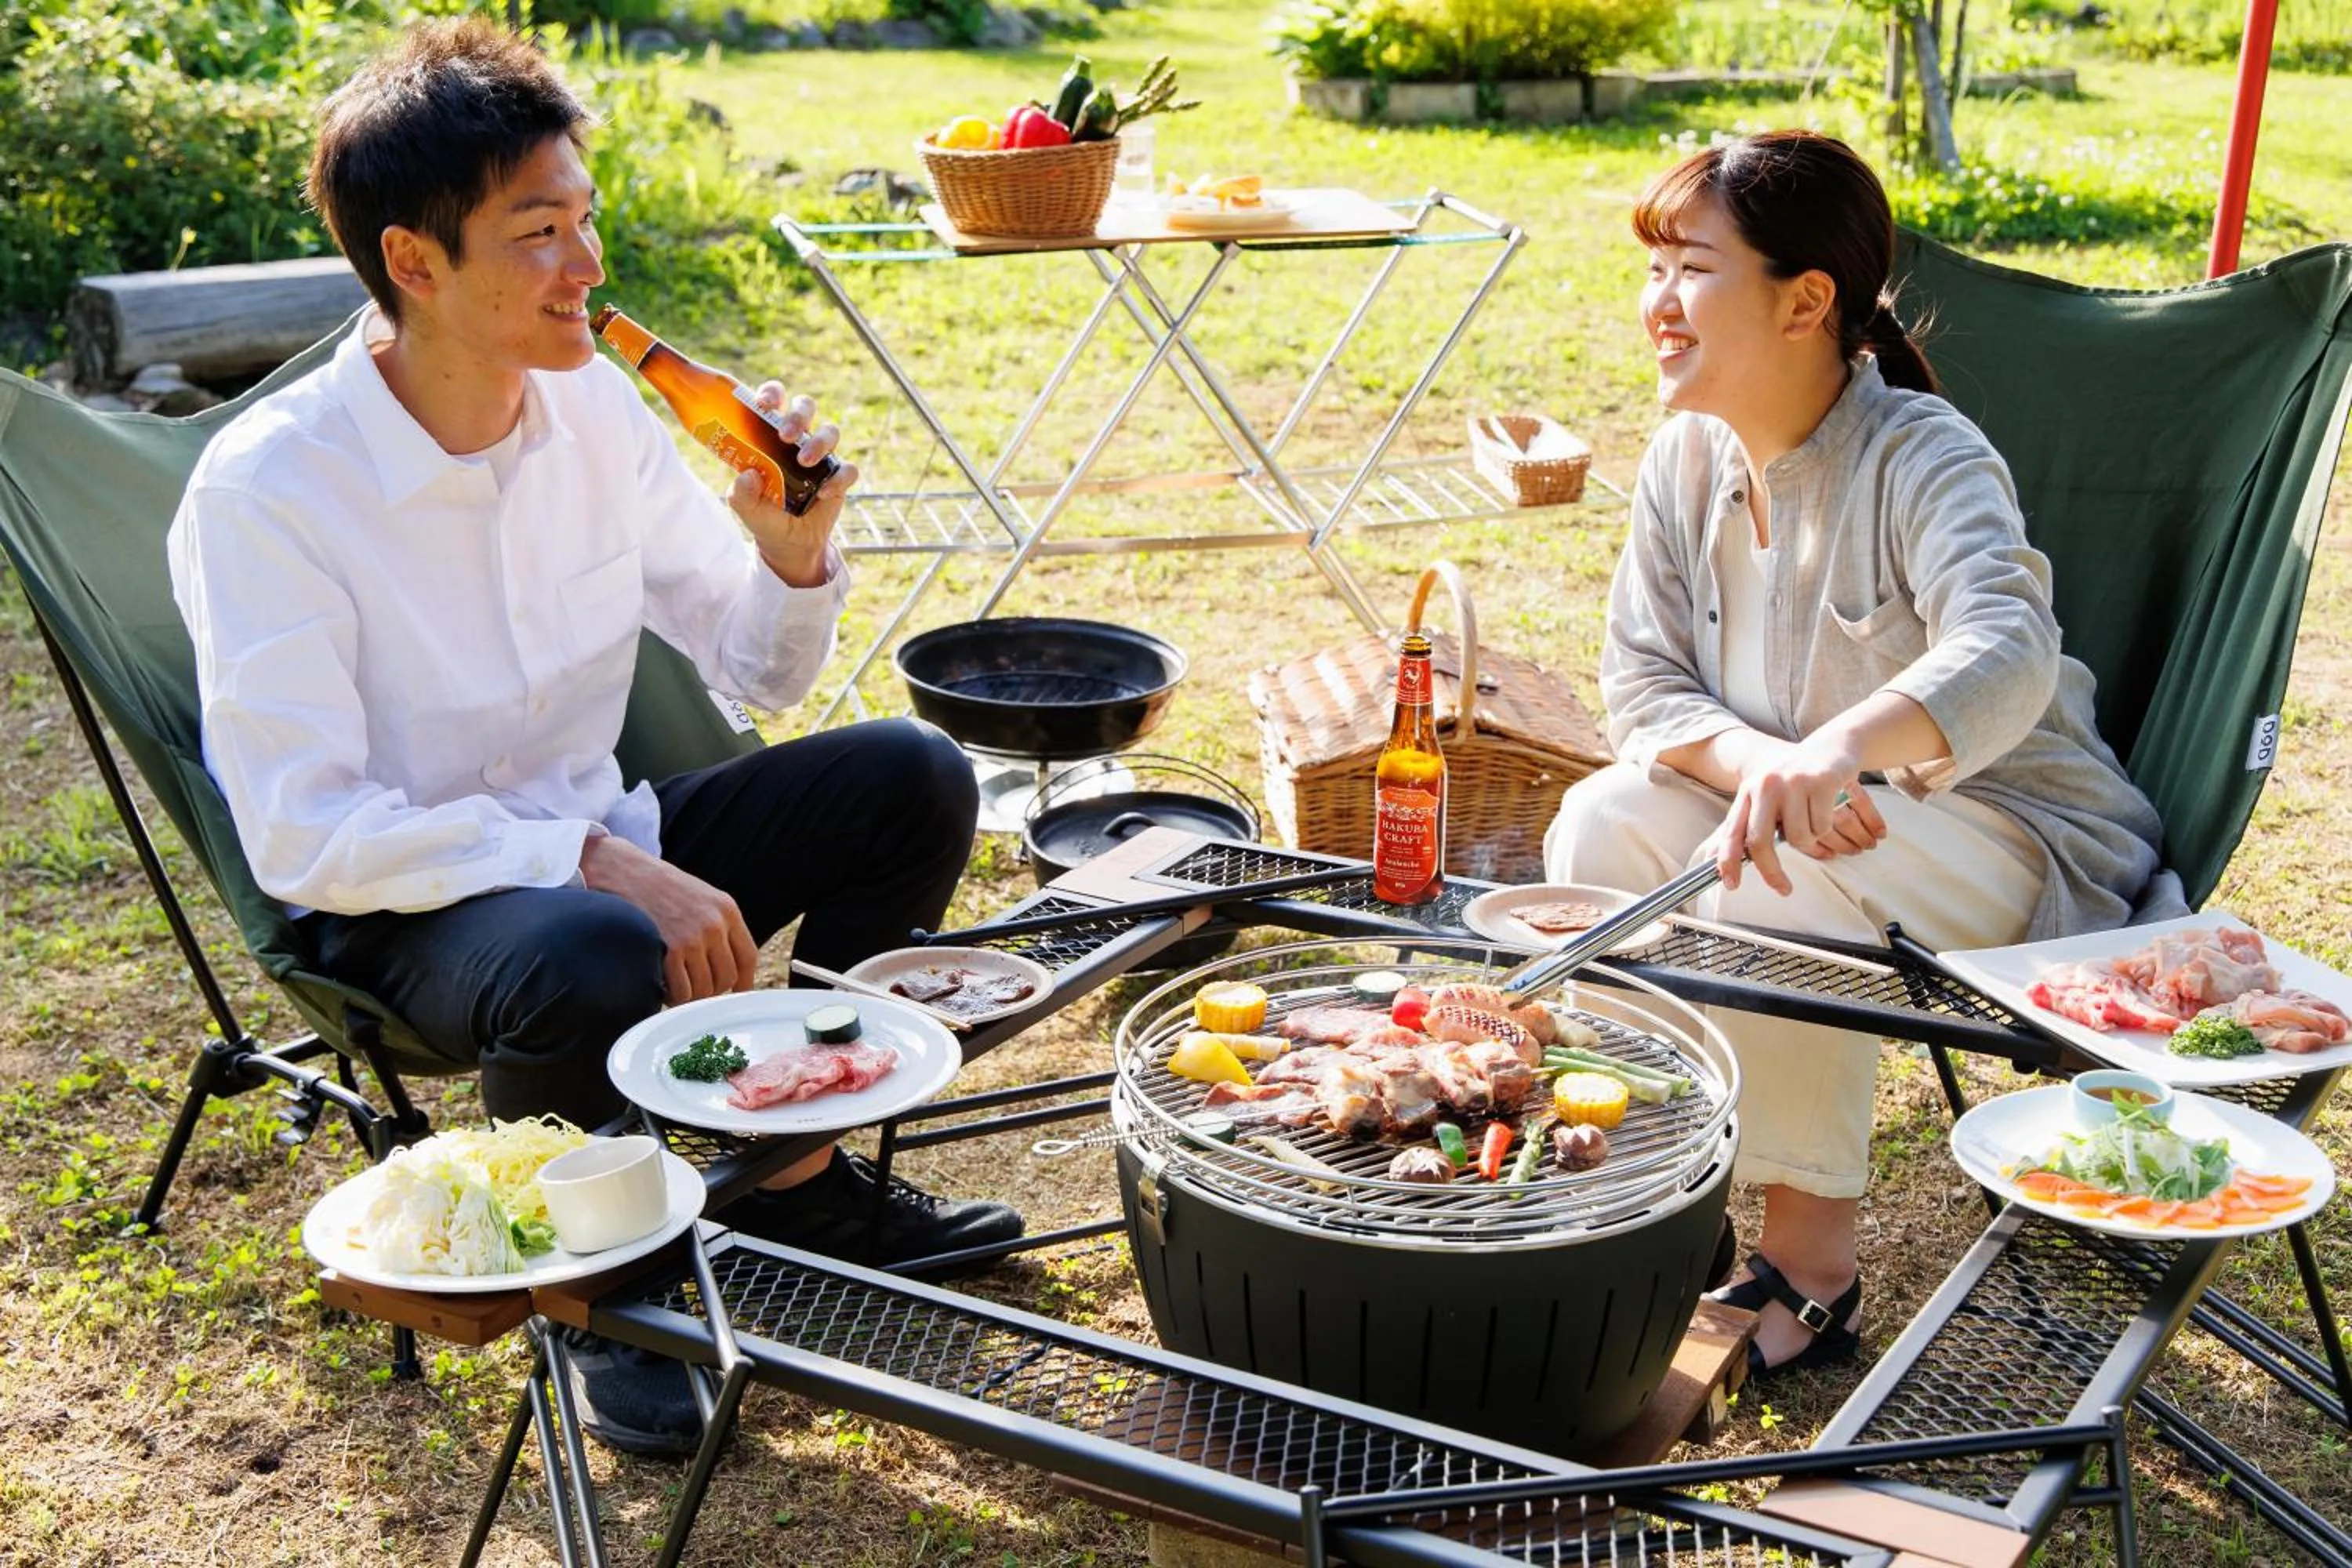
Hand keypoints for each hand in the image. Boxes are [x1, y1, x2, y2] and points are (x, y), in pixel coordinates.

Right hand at [579, 834, 758, 1002]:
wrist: (623, 871)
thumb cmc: (658, 887)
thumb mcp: (700, 897)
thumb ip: (717, 926)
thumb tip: (727, 967)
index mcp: (726, 910)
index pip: (748, 957)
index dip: (744, 981)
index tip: (736, 992)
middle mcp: (714, 924)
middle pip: (726, 978)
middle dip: (711, 990)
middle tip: (693, 988)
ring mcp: (692, 938)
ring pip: (704, 990)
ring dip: (690, 995)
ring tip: (675, 987)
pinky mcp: (669, 950)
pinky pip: (682, 992)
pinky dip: (672, 997)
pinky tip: (662, 987)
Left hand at [725, 383, 857, 587]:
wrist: (788, 544)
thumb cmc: (764, 516)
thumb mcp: (745, 508)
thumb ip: (741, 493)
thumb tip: (748, 475)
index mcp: (770, 436)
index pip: (774, 401)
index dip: (771, 394)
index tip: (764, 405)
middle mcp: (798, 440)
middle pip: (805, 407)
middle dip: (798, 415)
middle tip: (786, 436)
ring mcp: (821, 457)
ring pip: (831, 431)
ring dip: (818, 443)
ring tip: (805, 463)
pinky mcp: (839, 478)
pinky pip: (848, 469)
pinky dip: (839, 478)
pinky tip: (823, 494)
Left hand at [1710, 734, 1885, 894]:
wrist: (1831, 747)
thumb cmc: (1797, 782)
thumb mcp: (1768, 797)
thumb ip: (1751, 825)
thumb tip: (1726, 859)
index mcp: (1748, 791)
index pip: (1732, 831)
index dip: (1728, 860)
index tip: (1731, 885)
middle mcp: (1765, 785)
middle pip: (1760, 841)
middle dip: (1771, 871)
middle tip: (1783, 889)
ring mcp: (1792, 782)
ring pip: (1797, 838)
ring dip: (1810, 843)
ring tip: (1814, 825)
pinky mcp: (1820, 782)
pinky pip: (1821, 826)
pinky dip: (1826, 829)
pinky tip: (1827, 811)